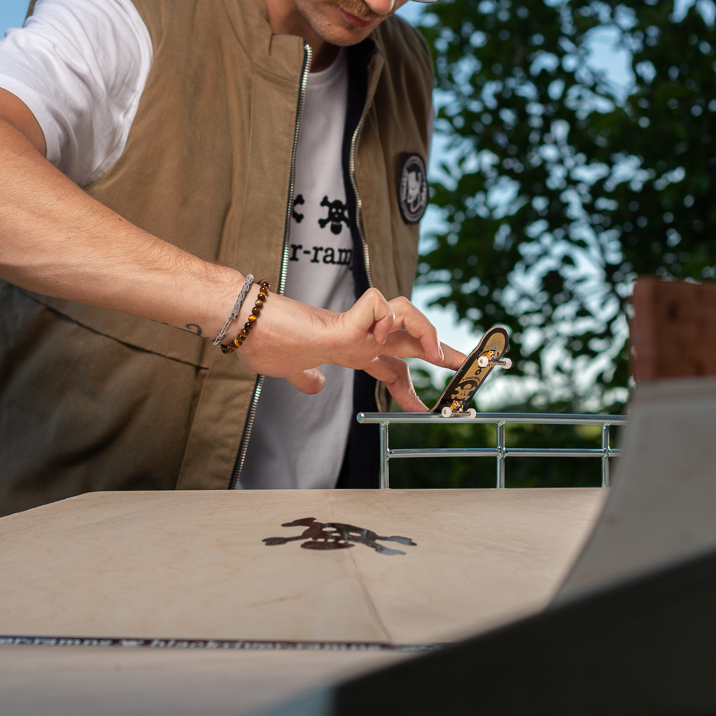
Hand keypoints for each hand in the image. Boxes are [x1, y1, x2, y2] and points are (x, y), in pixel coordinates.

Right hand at [235, 288, 466, 410]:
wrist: (245, 327)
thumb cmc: (263, 344)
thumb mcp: (290, 371)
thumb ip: (307, 378)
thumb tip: (316, 385)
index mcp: (350, 350)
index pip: (391, 364)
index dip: (410, 387)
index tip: (424, 409)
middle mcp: (358, 337)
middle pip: (411, 336)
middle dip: (443, 351)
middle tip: (470, 367)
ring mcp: (353, 327)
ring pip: (404, 312)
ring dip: (425, 331)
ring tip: (435, 356)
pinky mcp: (342, 322)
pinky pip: (379, 306)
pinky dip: (386, 319)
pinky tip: (377, 336)